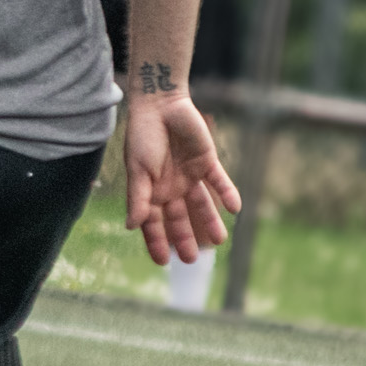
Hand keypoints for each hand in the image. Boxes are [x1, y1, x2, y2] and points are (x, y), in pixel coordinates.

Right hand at [125, 93, 240, 265]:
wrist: (161, 104)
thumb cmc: (143, 136)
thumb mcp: (138, 170)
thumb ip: (138, 198)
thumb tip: (131, 227)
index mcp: (151, 190)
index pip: (154, 222)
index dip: (156, 241)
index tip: (162, 262)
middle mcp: (171, 187)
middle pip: (179, 218)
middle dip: (184, 238)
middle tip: (191, 260)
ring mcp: (189, 175)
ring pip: (202, 204)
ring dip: (210, 221)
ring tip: (221, 240)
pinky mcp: (206, 162)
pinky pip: (219, 182)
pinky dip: (227, 194)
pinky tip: (235, 209)